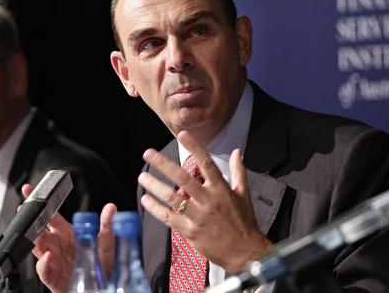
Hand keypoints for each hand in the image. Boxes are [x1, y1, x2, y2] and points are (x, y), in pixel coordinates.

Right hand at [21, 185, 116, 292]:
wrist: (99, 289)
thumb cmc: (101, 267)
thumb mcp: (106, 244)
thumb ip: (106, 226)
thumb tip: (111, 209)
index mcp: (66, 233)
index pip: (49, 214)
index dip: (40, 202)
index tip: (30, 191)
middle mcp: (56, 245)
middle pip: (39, 229)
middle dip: (31, 221)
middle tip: (28, 213)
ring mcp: (52, 260)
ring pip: (37, 248)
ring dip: (35, 241)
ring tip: (37, 236)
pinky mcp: (52, 277)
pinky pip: (43, 270)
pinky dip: (44, 264)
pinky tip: (48, 257)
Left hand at [137, 130, 272, 273]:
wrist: (245, 252)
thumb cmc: (244, 223)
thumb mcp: (244, 194)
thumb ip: (238, 171)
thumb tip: (236, 151)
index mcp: (221, 189)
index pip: (206, 163)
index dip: (194, 148)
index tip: (182, 135)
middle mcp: (208, 200)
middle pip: (183, 178)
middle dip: (163, 164)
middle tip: (148, 153)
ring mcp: (198, 216)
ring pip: (172, 197)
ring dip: (155, 186)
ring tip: (142, 177)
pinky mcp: (190, 231)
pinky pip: (169, 218)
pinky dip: (155, 209)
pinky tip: (146, 200)